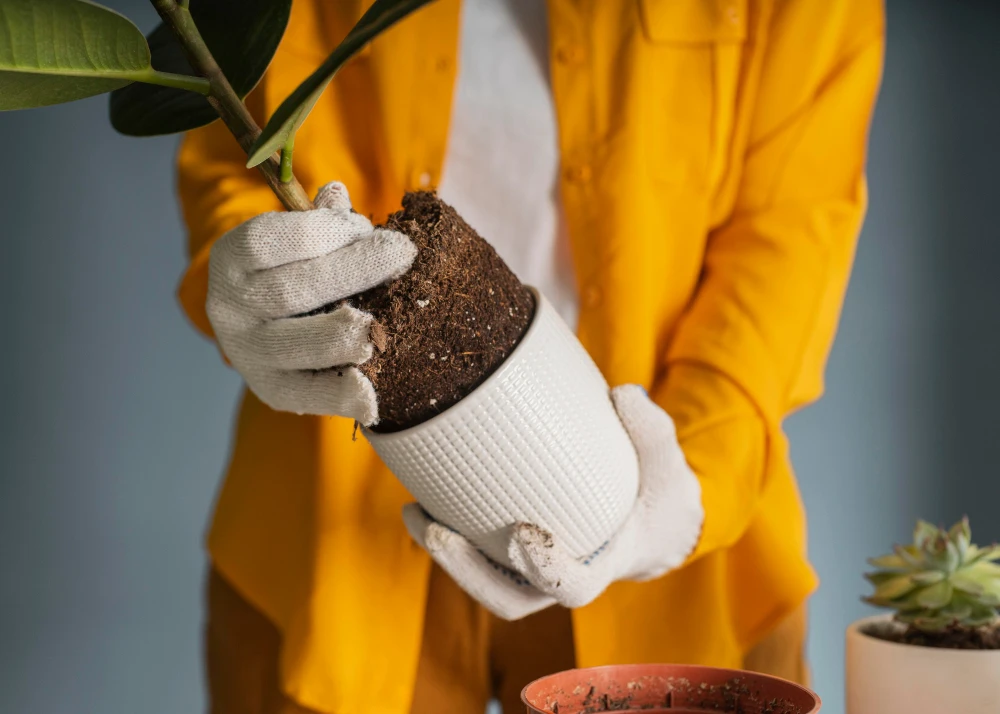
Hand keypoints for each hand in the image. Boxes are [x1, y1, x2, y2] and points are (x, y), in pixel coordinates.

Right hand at [206, 182, 414, 425]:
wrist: (265, 326)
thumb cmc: (293, 269)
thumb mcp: (298, 238)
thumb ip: (319, 221)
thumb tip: (337, 195)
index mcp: (232, 258)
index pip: (272, 240)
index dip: (326, 230)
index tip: (368, 227)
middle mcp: (229, 306)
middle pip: (293, 289)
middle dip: (354, 269)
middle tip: (402, 255)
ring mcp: (247, 352)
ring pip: (296, 344)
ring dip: (341, 335)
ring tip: (376, 331)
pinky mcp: (270, 390)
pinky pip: (306, 395)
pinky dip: (340, 396)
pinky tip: (372, 395)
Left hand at [402, 384, 703, 619]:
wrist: (648, 518)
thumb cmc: (657, 491)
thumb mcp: (666, 462)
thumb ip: (651, 430)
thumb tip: (621, 395)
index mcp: (601, 566)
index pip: (570, 586)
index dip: (545, 569)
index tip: (523, 534)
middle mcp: (558, 581)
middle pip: (507, 598)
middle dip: (466, 570)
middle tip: (436, 529)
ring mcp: (530, 572)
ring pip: (481, 582)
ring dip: (445, 556)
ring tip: (413, 513)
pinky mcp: (509, 554)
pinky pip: (475, 556)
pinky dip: (447, 533)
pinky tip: (422, 495)